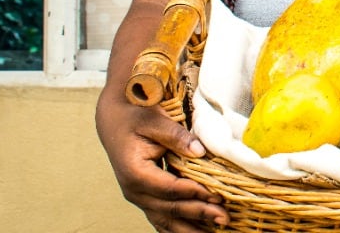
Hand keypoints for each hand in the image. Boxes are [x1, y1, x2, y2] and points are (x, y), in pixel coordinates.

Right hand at [96, 92, 228, 231]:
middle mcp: (134, 191)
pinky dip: (178, 228)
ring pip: (165, 220)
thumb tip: (199, 151)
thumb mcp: (154, 120)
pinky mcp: (145, 199)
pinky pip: (162, 219)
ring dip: (191, 228)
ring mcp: (139, 198)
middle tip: (224, 218)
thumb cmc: (135, 118)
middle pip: (170, 208)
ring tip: (215, 232)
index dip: (194, 192)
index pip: (170, 188)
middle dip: (199, 213)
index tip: (217, 195)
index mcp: (135, 173)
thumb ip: (176, 136)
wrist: (114, 122)